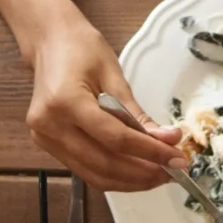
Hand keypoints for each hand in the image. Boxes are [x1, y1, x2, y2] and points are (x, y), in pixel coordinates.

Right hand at [25, 12, 185, 191]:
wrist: (48, 41)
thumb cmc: (80, 49)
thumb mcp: (115, 75)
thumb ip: (137, 113)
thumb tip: (167, 140)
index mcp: (66, 101)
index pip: (115, 139)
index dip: (150, 153)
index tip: (176, 158)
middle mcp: (50, 126)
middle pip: (104, 164)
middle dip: (143, 173)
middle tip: (172, 172)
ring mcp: (45, 139)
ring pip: (94, 176)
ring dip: (130, 181)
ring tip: (158, 175)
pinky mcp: (47, 146)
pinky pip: (85, 170)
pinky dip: (113, 175)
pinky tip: (135, 171)